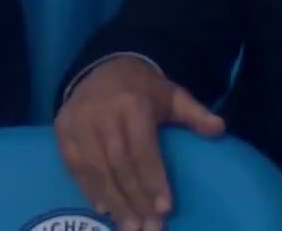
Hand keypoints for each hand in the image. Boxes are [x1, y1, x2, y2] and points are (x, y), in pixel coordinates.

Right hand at [54, 56, 225, 230]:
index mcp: (132, 104)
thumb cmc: (144, 89)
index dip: (152, 180)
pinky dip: (86, 188)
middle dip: (133, 199)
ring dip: (111, 200)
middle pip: (117, 164)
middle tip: (147, 227)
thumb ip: (195, 113)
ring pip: (93, 168)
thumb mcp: (173, 95)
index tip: (164, 209)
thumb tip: (219, 129)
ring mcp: (77, 121)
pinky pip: (72, 163)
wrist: (104, 67)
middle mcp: (101, 113)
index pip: (141, 149)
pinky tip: (102, 207)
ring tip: (127, 225)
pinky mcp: (62, 128)